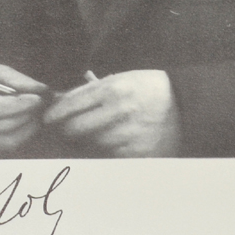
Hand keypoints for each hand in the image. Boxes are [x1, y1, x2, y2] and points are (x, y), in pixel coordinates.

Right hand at [0, 63, 48, 151]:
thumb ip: (15, 79)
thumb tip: (40, 89)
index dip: (21, 104)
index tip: (38, 97)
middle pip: (5, 125)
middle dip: (28, 114)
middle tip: (42, 103)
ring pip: (9, 138)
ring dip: (28, 126)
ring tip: (37, 112)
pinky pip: (8, 145)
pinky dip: (23, 135)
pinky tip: (29, 122)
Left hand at [43, 69, 179, 156]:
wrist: (187, 106)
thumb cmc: (149, 88)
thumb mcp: (123, 78)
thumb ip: (93, 89)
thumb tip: (62, 100)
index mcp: (113, 88)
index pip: (72, 103)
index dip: (55, 113)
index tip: (47, 118)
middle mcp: (119, 111)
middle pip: (75, 128)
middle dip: (65, 130)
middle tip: (61, 130)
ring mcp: (128, 134)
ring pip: (89, 144)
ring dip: (84, 142)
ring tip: (88, 136)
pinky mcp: (137, 153)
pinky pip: (108, 156)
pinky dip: (104, 151)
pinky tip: (109, 143)